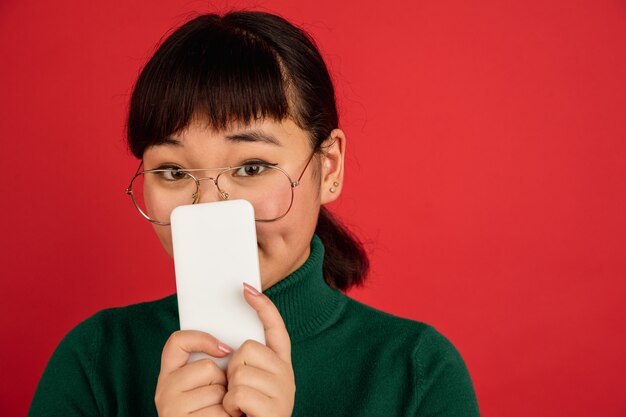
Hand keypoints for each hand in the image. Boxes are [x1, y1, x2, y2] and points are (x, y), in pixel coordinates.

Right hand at [155, 330, 233, 415]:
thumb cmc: (209, 414)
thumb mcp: (200, 388)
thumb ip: (206, 369)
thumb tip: (229, 348)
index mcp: (168, 377)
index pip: (177, 342)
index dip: (201, 338)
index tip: (224, 348)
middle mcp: (164, 392)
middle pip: (207, 367)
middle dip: (222, 382)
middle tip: (218, 400)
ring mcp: (172, 409)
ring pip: (217, 390)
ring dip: (227, 402)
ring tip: (220, 413)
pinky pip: (220, 411)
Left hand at [222, 283, 294, 416]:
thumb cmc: (246, 415)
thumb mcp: (247, 385)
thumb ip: (244, 362)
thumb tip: (228, 340)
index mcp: (280, 365)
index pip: (276, 328)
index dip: (263, 307)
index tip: (245, 288)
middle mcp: (286, 375)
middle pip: (247, 349)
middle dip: (233, 370)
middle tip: (239, 392)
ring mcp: (283, 392)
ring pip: (241, 371)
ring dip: (230, 392)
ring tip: (239, 408)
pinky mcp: (275, 410)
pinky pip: (240, 393)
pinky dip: (232, 407)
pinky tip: (240, 415)